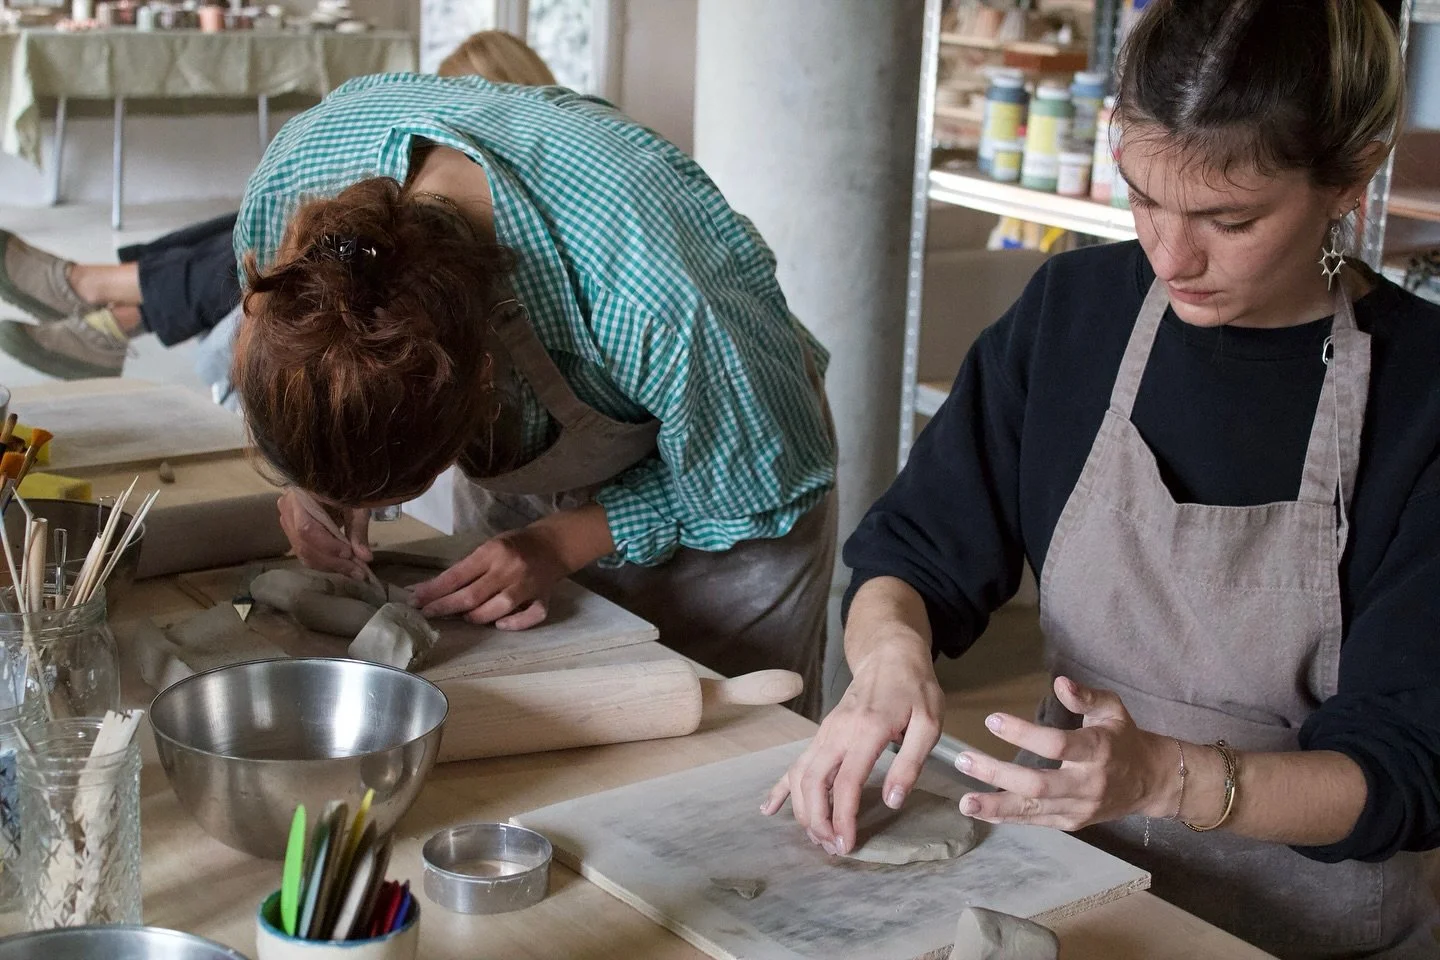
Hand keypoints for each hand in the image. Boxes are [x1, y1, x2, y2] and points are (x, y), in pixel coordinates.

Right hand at [277, 490, 372, 579]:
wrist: (333, 476)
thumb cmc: (346, 487)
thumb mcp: (355, 505)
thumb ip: (358, 530)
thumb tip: (366, 558)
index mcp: (300, 495)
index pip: (306, 528)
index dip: (327, 545)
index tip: (349, 554)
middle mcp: (287, 509)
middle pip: (304, 545)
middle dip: (332, 562)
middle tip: (358, 572)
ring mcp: (287, 521)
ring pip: (303, 553)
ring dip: (330, 566)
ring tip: (354, 571)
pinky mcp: (293, 533)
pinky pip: (305, 553)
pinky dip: (325, 562)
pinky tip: (343, 566)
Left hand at [409, 525, 565, 629]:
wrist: (554, 544)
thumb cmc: (515, 544)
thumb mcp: (490, 546)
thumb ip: (469, 567)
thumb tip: (435, 589)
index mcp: (493, 552)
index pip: (458, 575)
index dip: (434, 591)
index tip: (416, 600)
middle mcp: (510, 569)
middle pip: (472, 596)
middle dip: (445, 607)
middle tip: (428, 614)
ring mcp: (528, 586)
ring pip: (497, 609)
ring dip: (475, 617)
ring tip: (464, 617)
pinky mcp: (544, 599)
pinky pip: (530, 617)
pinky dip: (514, 624)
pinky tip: (500, 624)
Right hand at [760, 638, 943, 856]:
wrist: (889, 655)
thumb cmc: (914, 689)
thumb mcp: (929, 723)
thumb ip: (911, 762)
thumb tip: (893, 800)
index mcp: (867, 729)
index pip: (846, 781)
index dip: (843, 817)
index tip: (846, 844)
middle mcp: (838, 731)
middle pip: (814, 781)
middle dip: (817, 819)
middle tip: (831, 848)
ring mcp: (826, 732)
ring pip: (801, 774)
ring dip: (803, 809)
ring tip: (816, 838)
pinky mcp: (822, 733)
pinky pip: (796, 762)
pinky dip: (781, 787)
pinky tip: (769, 807)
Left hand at [953, 676, 1176, 829]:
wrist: (1151, 782)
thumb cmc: (1124, 738)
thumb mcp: (1112, 709)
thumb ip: (1086, 696)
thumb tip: (1060, 682)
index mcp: (1098, 750)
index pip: (1057, 744)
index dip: (1023, 733)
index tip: (992, 720)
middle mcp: (1088, 783)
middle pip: (1038, 784)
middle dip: (998, 775)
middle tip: (964, 761)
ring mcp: (1080, 807)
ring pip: (1034, 809)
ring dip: (996, 806)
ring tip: (965, 803)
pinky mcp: (1072, 823)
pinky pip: (1037, 822)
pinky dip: (1008, 818)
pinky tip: (982, 813)